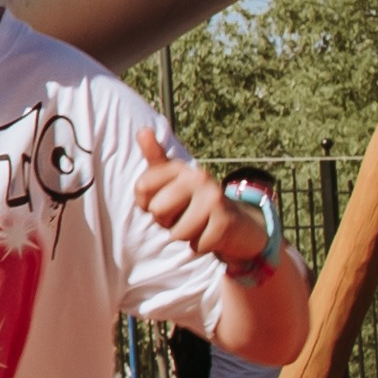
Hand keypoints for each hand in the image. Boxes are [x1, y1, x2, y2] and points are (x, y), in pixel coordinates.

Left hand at [127, 131, 261, 267]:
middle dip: (166, 222)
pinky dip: (200, 245)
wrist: (236, 222)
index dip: (146, 203)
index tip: (164, 201)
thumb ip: (155, 159)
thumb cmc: (194, 203)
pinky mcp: (226, 221)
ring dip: (185, 235)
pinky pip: (196, 245)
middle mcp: (198, 177)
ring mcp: (214, 197)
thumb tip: (143, 131)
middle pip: (158, 211)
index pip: (141, 187)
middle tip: (184, 215)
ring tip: (198, 224)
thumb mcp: (172, 181)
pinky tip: (210, 234)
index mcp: (180, 168)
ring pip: (177, 232)